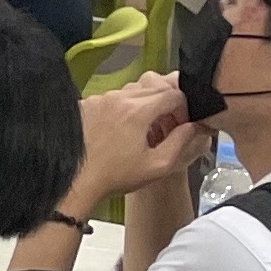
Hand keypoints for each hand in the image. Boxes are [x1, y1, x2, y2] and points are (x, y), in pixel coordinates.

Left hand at [74, 75, 204, 205]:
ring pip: (131, 92)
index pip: (173, 94)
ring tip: (142, 131)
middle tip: (165, 126)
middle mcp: (115, 98)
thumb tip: (194, 126)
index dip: (184, 108)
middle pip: (153, 89)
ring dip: (142, 106)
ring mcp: (97, 100)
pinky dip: (120, 109)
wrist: (75, 181)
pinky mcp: (84, 105)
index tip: (181, 123)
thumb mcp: (157, 164)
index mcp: (136, 110)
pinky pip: (110, 99)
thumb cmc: (113, 176)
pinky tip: (119, 131)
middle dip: (166, 105)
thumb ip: (181, 141)